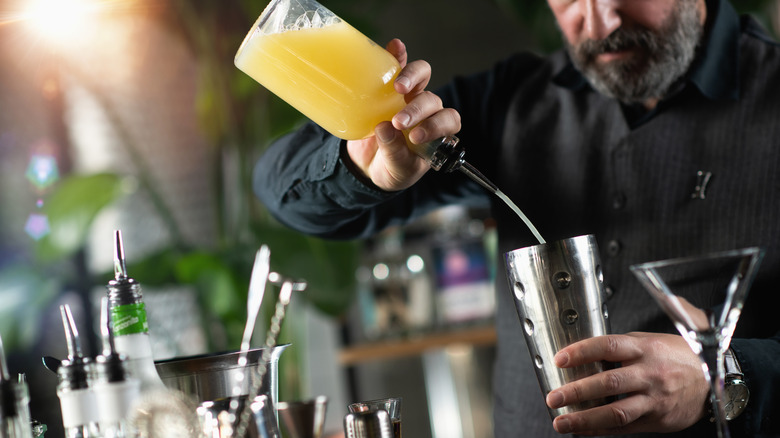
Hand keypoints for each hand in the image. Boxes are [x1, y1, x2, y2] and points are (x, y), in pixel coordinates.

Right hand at [346, 39, 460, 190]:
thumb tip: (385, 128)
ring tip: (397, 88)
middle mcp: (427, 111)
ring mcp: (408, 96)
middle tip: (399, 122)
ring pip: (421, 77)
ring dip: (412, 77)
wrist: (368, 165)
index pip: (449, 120)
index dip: (436, 126)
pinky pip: (397, 65)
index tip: (416, 138)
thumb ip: (395, 153)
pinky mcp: (388, 86)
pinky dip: (398, 54)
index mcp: (437, 131)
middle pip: (432, 100)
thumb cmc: (391, 169)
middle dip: (417, 110)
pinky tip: (395, 46)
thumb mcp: (396, 170)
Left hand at [546, 332, 709, 434]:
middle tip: (553, 397)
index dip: (581, 352)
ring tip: (561, 422)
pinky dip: (602, 430)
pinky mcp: (658, 419)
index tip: (559, 359)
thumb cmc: (677, 355)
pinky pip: (626, 427)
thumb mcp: (651, 339)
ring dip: (585, 419)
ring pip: (616, 411)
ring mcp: (654, 399)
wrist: (717, 378)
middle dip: (577, 391)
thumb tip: (584, 347)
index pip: (607, 346)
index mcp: (644, 348)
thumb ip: (621, 345)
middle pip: (608, 382)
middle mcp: (649, 373)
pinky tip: (582, 430)